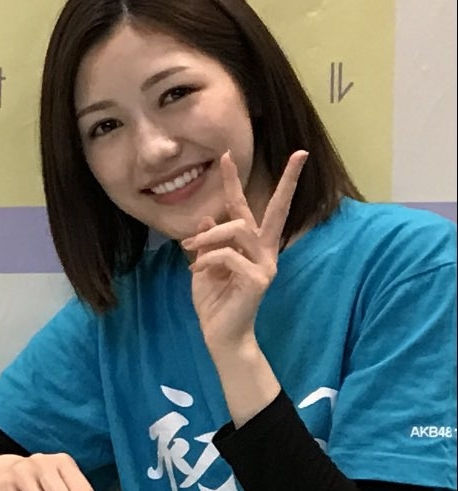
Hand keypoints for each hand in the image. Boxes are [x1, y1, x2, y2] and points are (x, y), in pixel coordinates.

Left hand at [182, 150, 307, 355]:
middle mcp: (265, 251)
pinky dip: (208, 260)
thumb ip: (208, 243)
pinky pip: (229, 256)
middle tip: (299, 155)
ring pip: (238, 229)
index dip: (234, 182)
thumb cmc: (214, 303)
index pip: (247, 208)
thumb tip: (208, 218)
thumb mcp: (204, 266)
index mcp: (252, 246)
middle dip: (289, 181)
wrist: (220, 335)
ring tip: (191, 248)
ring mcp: (266, 264)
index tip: (226, 155)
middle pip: (277, 209)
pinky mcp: (259, 279)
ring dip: (210, 236)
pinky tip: (196, 272)